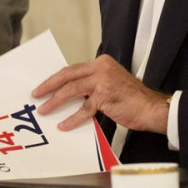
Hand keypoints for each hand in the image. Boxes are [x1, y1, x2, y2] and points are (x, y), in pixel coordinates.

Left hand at [32, 55, 169, 133]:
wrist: (151, 107)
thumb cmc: (132, 98)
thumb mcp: (110, 83)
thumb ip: (92, 84)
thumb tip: (70, 93)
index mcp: (101, 62)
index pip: (72, 69)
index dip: (56, 79)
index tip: (44, 86)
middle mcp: (101, 68)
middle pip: (67, 76)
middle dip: (49, 86)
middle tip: (36, 94)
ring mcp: (102, 81)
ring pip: (71, 90)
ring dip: (55, 102)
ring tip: (44, 110)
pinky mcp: (104, 97)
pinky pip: (83, 109)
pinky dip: (72, 118)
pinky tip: (63, 125)